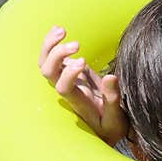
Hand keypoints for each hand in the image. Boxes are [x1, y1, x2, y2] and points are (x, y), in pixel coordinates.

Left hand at [38, 26, 127, 145]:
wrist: (107, 130)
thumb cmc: (111, 127)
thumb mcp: (115, 119)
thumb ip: (112, 98)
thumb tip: (111, 76)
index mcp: (78, 102)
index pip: (63, 86)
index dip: (68, 73)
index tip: (84, 62)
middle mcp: (68, 90)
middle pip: (48, 72)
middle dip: (57, 55)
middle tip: (77, 44)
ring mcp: (67, 80)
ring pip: (45, 63)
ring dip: (50, 45)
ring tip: (63, 30)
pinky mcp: (72, 73)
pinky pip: (53, 58)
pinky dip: (52, 43)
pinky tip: (60, 30)